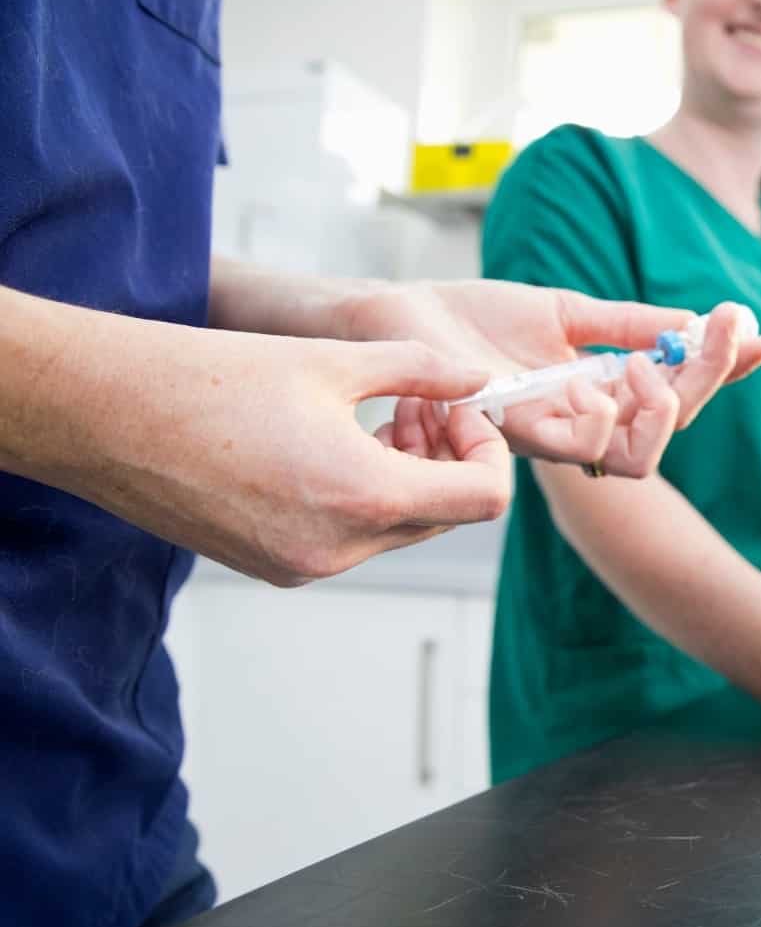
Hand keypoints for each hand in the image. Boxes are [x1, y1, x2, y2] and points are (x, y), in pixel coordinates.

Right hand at [90, 328, 510, 586]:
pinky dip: (365, 498)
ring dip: (408, 476)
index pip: (483, 499)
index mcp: (362, 496)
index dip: (489, 452)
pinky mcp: (275, 568)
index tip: (463, 411)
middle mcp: (338, 547)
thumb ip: (422, 370)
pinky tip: (335, 447)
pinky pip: (351, 540)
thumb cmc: (208, 378)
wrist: (105, 415)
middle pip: (444, 516)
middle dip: (448, 458)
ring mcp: (305, 566)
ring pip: (398, 530)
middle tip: (422, 402)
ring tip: (378, 417)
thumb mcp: (333, 358)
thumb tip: (478, 379)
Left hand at [340, 283, 760, 476]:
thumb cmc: (472, 317)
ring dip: (660, 409)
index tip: (760, 332)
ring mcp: (551, 434)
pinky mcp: (513, 434)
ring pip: (637, 458)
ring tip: (646, 363)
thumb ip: (628, 321)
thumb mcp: (565, 310)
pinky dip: (599, 419)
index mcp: (601, 390)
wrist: (398, 316)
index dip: (724, 369)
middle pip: (670, 427)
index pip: (680, 390)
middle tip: (723, 325)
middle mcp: (584, 420)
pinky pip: (575, 450)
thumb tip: (694, 320)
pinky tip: (593, 380)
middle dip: (708, 379)